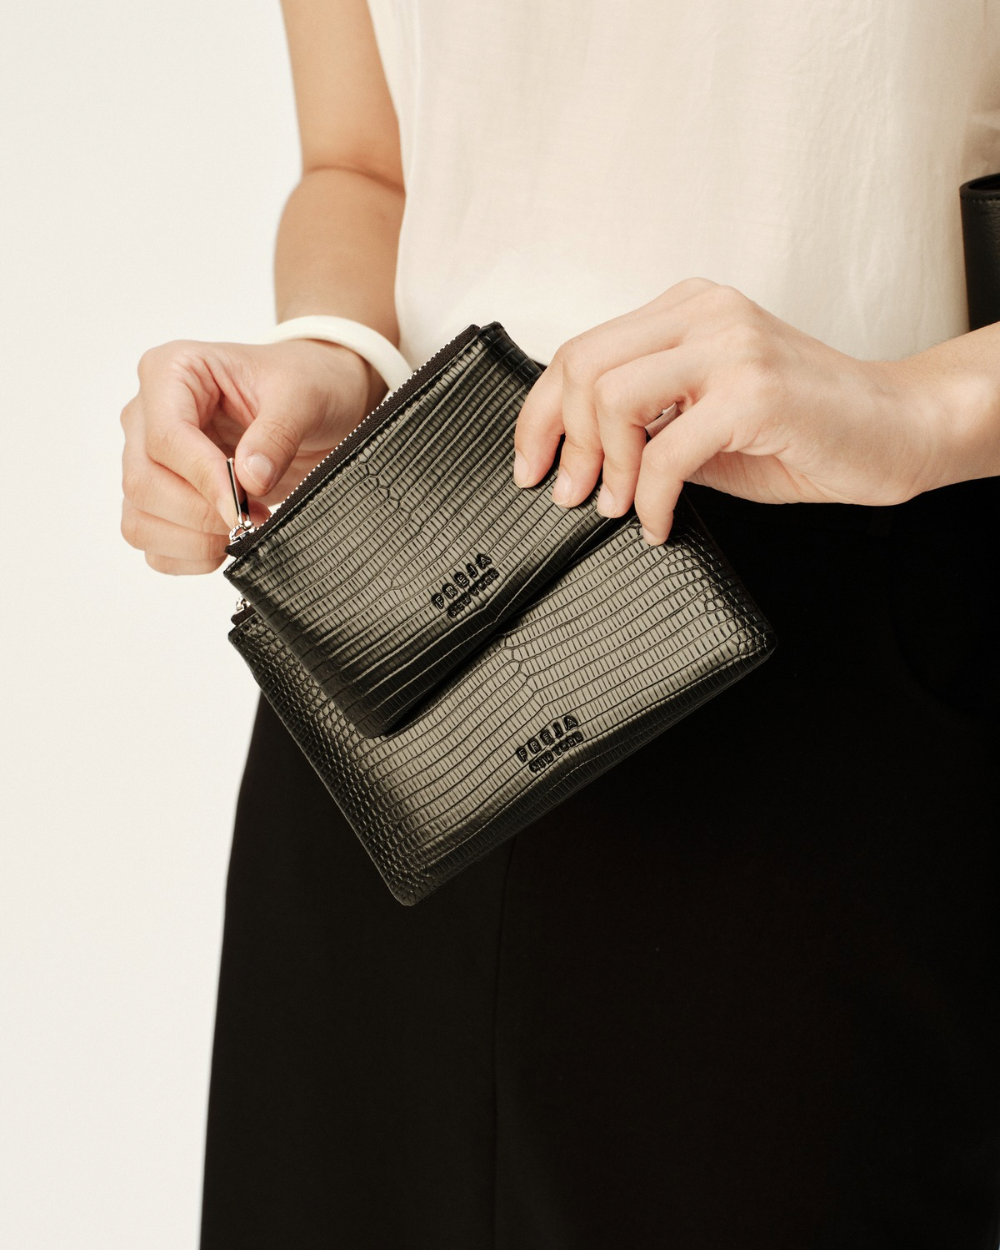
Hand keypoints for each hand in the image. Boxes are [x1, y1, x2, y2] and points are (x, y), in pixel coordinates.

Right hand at [120, 337, 380, 573]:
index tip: (244, 506)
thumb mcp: (304, 397)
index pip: (165, 437)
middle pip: (143, 482)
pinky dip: (187, 556)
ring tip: (245, 528)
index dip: (204, 479)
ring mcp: (146, 459)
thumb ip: (277, 433)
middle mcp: (146, 414)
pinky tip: (226, 542)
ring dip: (194, 540)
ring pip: (138, 518)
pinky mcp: (157, 498)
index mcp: (171, 371)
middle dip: (201, 514)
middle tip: (254, 518)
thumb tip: (250, 479)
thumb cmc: (304, 386)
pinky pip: (150, 542)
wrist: (315, 407)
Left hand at [512, 278, 955, 542]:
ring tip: (620, 507)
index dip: (541, 414)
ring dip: (605, 469)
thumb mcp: (707, 417)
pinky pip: (665, 452)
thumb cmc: (808, 426)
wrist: (900, 428)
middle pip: (582, 366)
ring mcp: (731, 346)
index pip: (581, 350)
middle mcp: (705, 314)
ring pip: (612, 398)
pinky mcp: (753, 391)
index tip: (532, 464)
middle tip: (571, 493)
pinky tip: (659, 522)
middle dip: (562, 442)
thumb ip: (648, 421)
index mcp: (687, 310)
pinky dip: (649, 500)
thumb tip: (580, 459)